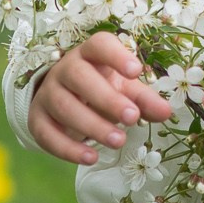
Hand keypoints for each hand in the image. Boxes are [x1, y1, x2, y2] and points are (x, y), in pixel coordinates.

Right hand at [27, 33, 172, 166]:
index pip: (99, 45)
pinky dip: (68, 149)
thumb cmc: (102, 88)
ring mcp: (48, 93)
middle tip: (132, 118)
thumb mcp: (124, 89)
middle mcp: (64, 69)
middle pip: (79, 77)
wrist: (65, 99)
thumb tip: (166, 112)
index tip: (136, 70)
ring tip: (118, 141)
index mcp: (90, 54)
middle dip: (107, 99)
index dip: (116, 56)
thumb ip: (144, 99)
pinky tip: (91, 158)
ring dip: (92, 126)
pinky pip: (47, 134)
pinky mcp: (37, 119)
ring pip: (65, 107)